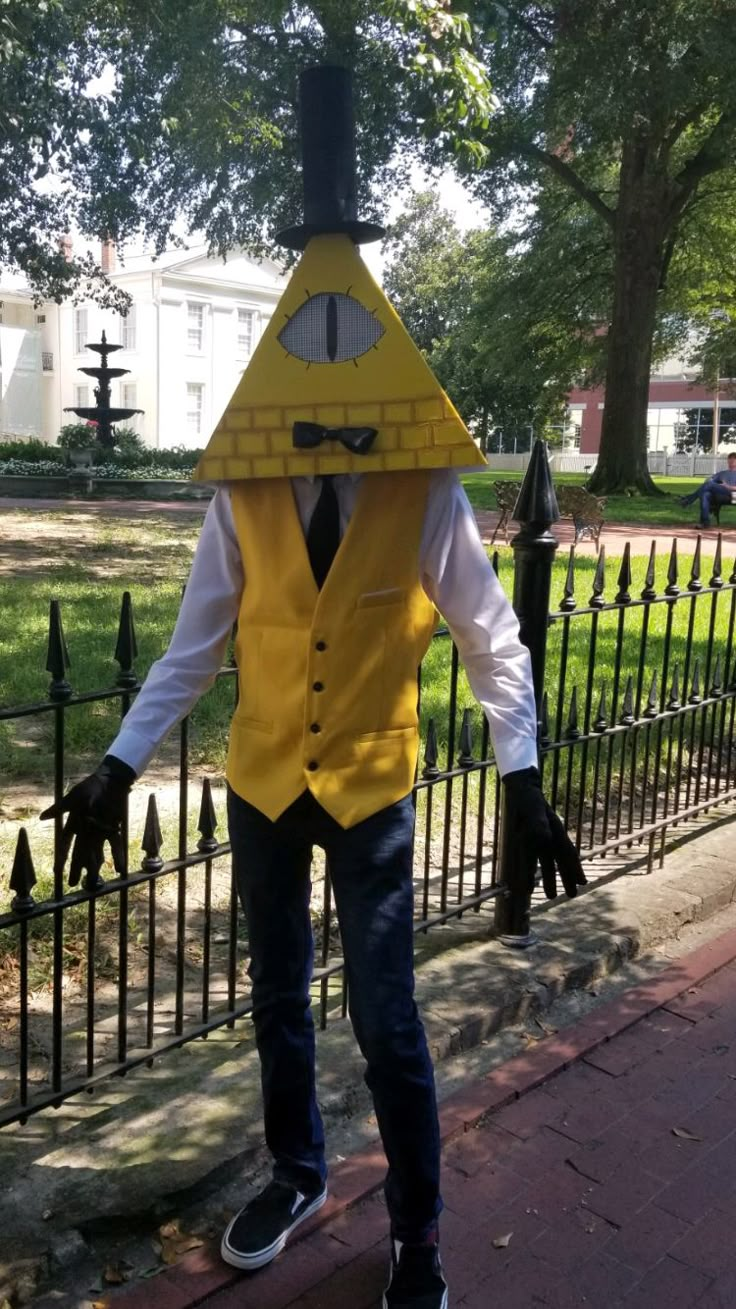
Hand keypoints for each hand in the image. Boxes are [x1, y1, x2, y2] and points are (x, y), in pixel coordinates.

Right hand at [40, 755, 135, 886]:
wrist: (110, 780)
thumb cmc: (90, 788)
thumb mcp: (73, 798)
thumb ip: (59, 809)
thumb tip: (42, 817)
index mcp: (75, 824)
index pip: (66, 844)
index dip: (62, 857)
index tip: (57, 870)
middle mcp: (86, 830)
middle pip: (81, 852)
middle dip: (76, 868)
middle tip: (73, 883)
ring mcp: (100, 831)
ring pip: (96, 852)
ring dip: (95, 866)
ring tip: (94, 880)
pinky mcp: (112, 828)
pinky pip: (114, 844)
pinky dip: (117, 855)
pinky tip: (118, 868)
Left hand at [503, 767, 586, 898]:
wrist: (520, 789)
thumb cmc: (529, 798)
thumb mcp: (533, 808)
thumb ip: (538, 822)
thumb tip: (546, 838)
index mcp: (555, 831)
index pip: (568, 852)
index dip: (575, 868)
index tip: (582, 883)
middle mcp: (550, 837)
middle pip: (561, 860)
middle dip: (567, 877)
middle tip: (572, 895)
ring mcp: (540, 839)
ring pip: (547, 862)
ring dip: (549, 878)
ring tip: (552, 896)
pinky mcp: (528, 840)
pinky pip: (530, 859)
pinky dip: (530, 872)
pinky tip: (527, 884)